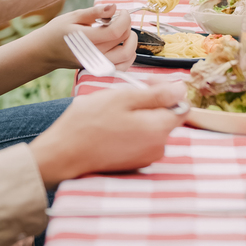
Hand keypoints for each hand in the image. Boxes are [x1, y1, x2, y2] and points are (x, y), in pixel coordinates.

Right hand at [28, 6, 133, 71]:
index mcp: (85, 39)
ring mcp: (96, 65)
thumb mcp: (74, 16)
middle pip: (123, 43)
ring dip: (131, 42)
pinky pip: (122, 67)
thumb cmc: (57, 31)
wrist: (45, 52)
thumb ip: (95, 12)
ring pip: (126, 57)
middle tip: (120, 19)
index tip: (121, 11)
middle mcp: (92, 55)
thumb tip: (114, 7)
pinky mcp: (98, 70)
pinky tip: (122, 44)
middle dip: (127, 27)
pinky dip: (128, 55)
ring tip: (122, 31)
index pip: (115, 32)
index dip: (124, 19)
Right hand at [28, 79, 184, 185]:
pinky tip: (112, 124)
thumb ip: (157, 94)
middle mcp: (158, 148)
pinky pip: (140, 140)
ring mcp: (145, 158)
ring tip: (115, 108)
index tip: (148, 82)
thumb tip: (182, 89)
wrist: (63, 154)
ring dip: (139, 115)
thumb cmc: (89, 124)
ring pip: (152, 128)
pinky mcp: (133, 164)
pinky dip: (131, 130)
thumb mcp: (123, 99)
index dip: (167, 90)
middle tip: (128, 92)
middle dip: (152, 101)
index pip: (181, 105)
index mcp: (159, 129)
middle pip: (166, 117)